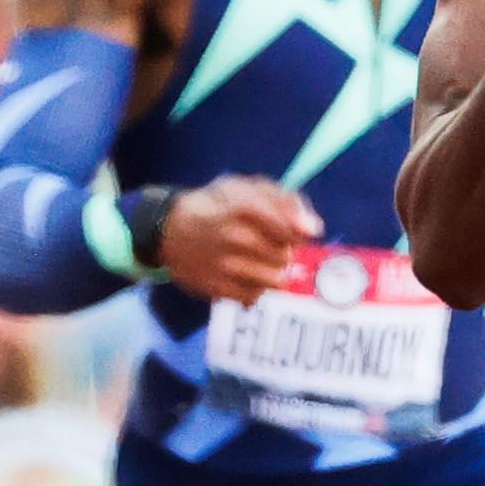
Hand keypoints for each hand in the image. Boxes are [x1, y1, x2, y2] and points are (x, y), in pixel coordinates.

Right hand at [153, 174, 320, 302]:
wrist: (169, 230)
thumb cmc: (219, 206)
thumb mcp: (248, 188)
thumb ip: (287, 202)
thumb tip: (315, 230)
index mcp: (243, 205)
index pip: (291, 229)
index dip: (297, 233)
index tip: (293, 232)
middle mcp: (233, 236)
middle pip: (286, 255)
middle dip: (284, 250)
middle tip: (266, 243)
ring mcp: (224, 265)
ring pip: (276, 279)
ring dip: (273, 271)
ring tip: (258, 260)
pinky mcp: (216, 288)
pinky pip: (256, 296)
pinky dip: (256, 287)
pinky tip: (244, 273)